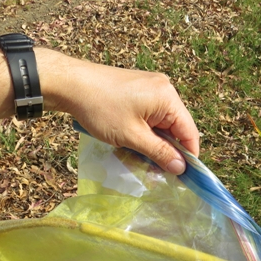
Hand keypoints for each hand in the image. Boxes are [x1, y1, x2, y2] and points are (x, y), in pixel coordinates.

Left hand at [38, 50, 198, 174]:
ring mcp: (151, 87)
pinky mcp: (139, 89)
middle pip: (177, 127)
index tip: (184, 177)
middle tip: (158, 172)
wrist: (71, 84)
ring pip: (162, 123)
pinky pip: (151, 115)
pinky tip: (134, 142)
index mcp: (168, 97)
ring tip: (142, 158)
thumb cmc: (101, 109)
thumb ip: (159, 153)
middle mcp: (164, 89)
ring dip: (155, 142)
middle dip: (168, 150)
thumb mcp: (132, 136)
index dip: (189, 156)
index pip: (189, 131)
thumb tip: (181, 168)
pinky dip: (146, 130)